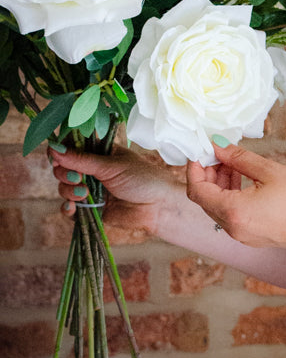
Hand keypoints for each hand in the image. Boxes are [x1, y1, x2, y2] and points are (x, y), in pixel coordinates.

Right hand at [48, 144, 180, 234]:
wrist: (158, 206)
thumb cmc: (142, 179)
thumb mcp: (112, 166)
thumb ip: (82, 159)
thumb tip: (54, 148)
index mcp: (98, 153)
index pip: (70, 148)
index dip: (59, 152)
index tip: (56, 157)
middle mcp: (91, 170)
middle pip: (62, 169)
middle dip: (64, 173)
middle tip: (78, 178)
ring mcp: (90, 190)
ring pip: (64, 188)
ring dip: (67, 191)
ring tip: (83, 194)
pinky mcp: (91, 209)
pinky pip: (71, 209)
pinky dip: (68, 209)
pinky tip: (73, 208)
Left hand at [185, 142, 285, 250]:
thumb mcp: (270, 171)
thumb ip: (239, 158)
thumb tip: (217, 146)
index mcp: (233, 211)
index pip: (197, 190)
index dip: (195, 168)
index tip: (202, 150)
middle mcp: (233, 228)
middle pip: (205, 200)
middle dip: (208, 174)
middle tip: (219, 152)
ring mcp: (243, 236)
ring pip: (218, 207)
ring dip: (220, 185)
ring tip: (234, 163)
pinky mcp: (254, 237)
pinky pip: (232, 215)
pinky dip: (231, 196)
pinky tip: (245, 180)